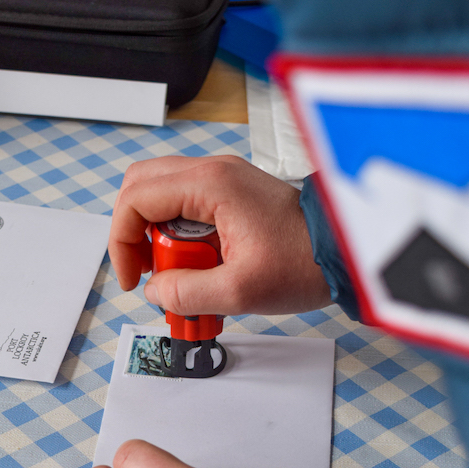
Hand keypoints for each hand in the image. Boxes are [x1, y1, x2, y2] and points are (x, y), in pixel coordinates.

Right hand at [110, 155, 330, 315]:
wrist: (345, 251)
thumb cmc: (305, 261)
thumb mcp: (240, 290)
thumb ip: (186, 292)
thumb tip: (155, 291)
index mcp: (210, 185)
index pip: (135, 200)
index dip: (122, 242)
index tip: (134, 277)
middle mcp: (213, 172)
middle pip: (141, 188)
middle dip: (135, 233)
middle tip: (152, 270)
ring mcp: (223, 180)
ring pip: (162, 197)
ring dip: (160, 237)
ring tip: (183, 273)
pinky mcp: (232, 194)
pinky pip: (187, 208)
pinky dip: (181, 236)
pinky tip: (201, 266)